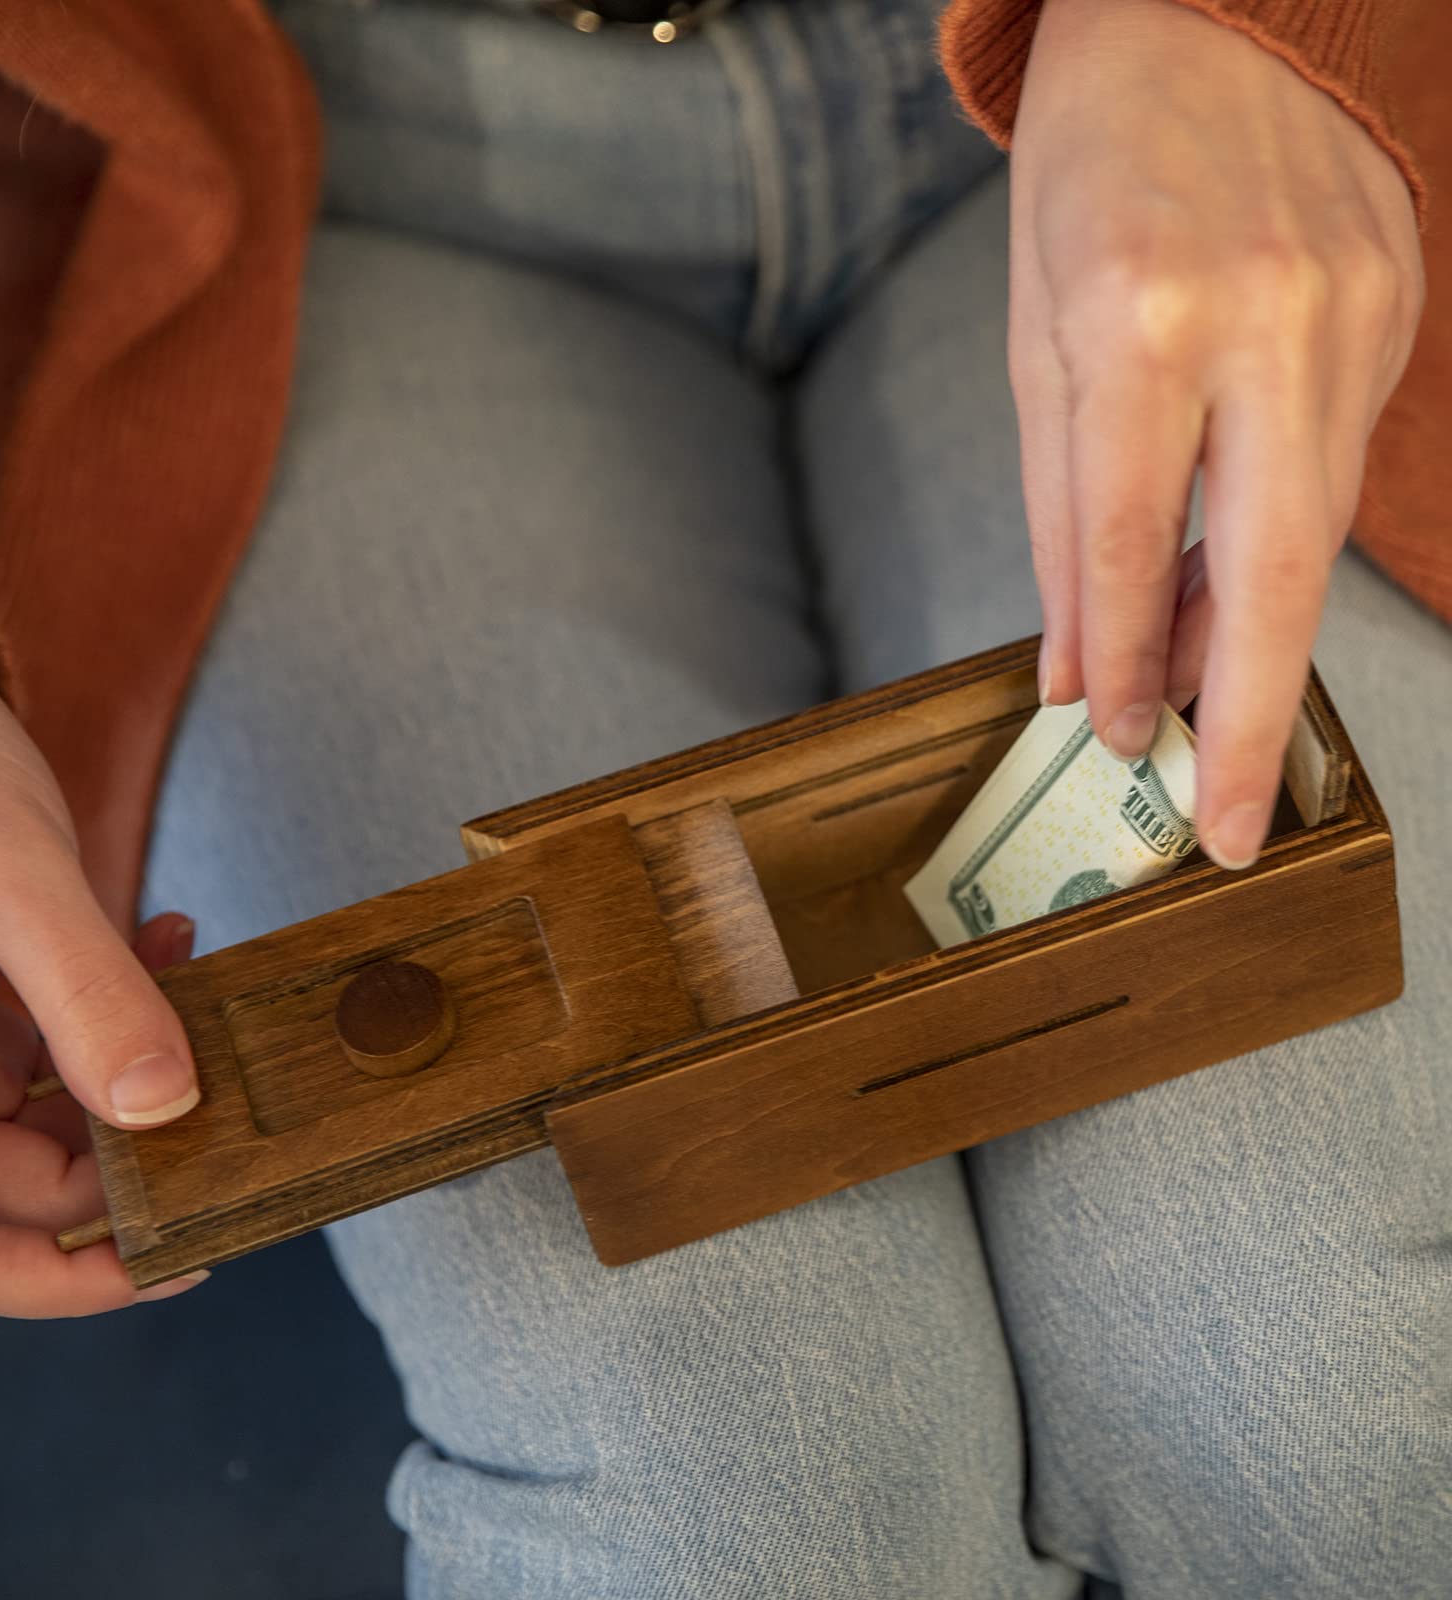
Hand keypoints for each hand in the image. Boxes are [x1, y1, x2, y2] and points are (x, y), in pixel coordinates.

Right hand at [0, 600, 203, 1315]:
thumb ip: (83, 988)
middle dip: (131, 1165)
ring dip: (136, 1084)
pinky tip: (171, 948)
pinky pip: (53, 1048)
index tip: (173, 1259)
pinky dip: (120, 1018)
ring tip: (203, 1005)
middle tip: (238, 1117)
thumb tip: (163, 1106)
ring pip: (47, 1121)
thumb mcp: (6, 867)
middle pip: (15, 1189)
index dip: (53, 1282)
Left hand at [1010, 0, 1422, 866]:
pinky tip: (1231, 597)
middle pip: (1268, 565)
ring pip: (1311, 529)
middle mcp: (1266, 320)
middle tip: (1226, 825)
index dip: (1117, 655)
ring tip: (1208, 722)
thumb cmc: (1092, 172)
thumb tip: (1076, 656)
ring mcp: (1354, 313)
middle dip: (1246, 714)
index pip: (1124, 534)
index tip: (1112, 738)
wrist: (1216, 11)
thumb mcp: (1032, 331)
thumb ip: (1057, 503)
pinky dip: (1277, 547)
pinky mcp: (1398, 311)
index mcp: (1140, 316)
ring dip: (1256, 641)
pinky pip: (1331, 466)